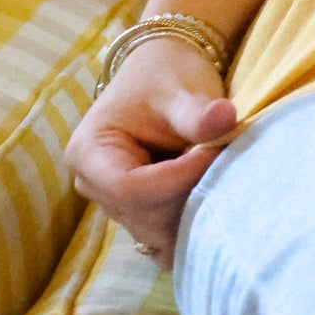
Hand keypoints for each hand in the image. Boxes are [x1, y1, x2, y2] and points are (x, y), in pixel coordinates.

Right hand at [66, 39, 238, 268]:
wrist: (163, 75)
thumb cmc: (165, 77)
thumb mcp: (180, 90)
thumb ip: (197, 113)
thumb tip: (225, 118)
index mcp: (89, 154)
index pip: (130, 189)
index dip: (178, 179)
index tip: (215, 153)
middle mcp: (94, 187)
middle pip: (145, 217)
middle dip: (190, 196)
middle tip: (224, 162)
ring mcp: (116, 206)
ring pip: (160, 233)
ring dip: (195, 210)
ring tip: (219, 173)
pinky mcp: (141, 216)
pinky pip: (168, 239)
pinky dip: (194, 224)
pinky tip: (213, 193)